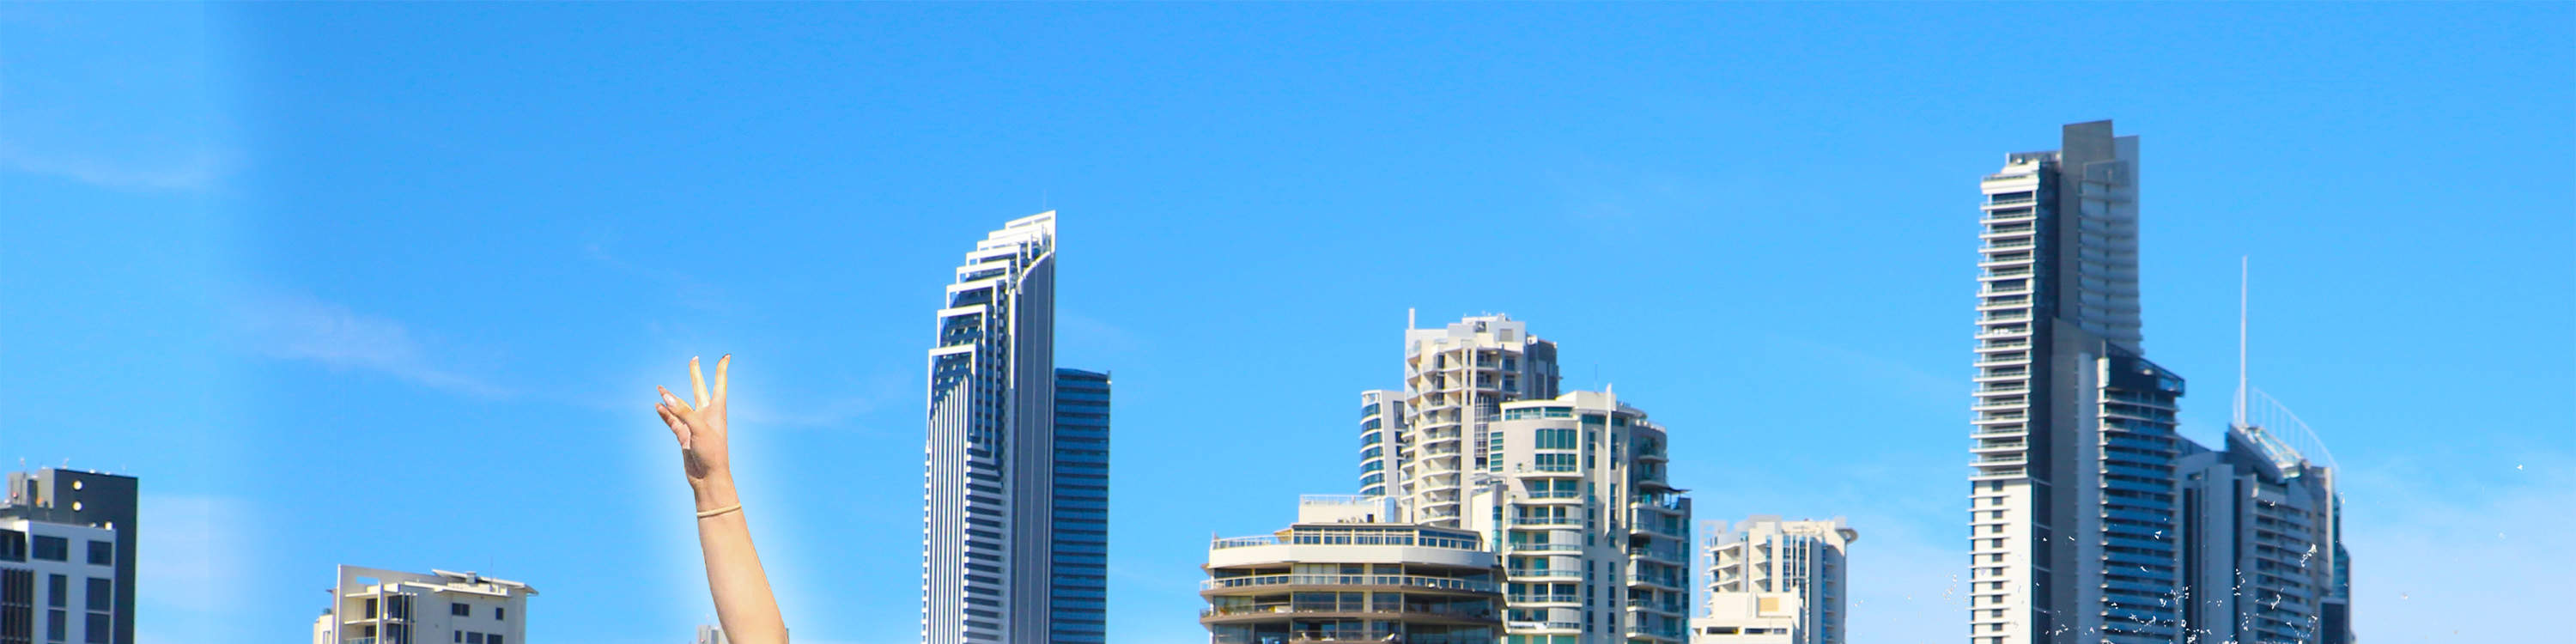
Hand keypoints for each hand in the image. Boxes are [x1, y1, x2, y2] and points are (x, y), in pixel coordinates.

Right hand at [655, 355, 731, 484]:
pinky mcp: (684, 436)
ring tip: (660, 387)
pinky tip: (657, 406)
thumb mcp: (699, 429)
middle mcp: (706, 415)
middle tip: (693, 359)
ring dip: (671, 397)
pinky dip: (664, 414)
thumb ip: (683, 412)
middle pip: (700, 389)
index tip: (726, 356)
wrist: (708, 477)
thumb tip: (665, 398)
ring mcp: (694, 425)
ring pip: (681, 405)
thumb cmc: (712, 453)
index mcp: (717, 410)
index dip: (721, 369)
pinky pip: (672, 421)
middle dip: (696, 374)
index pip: (719, 384)